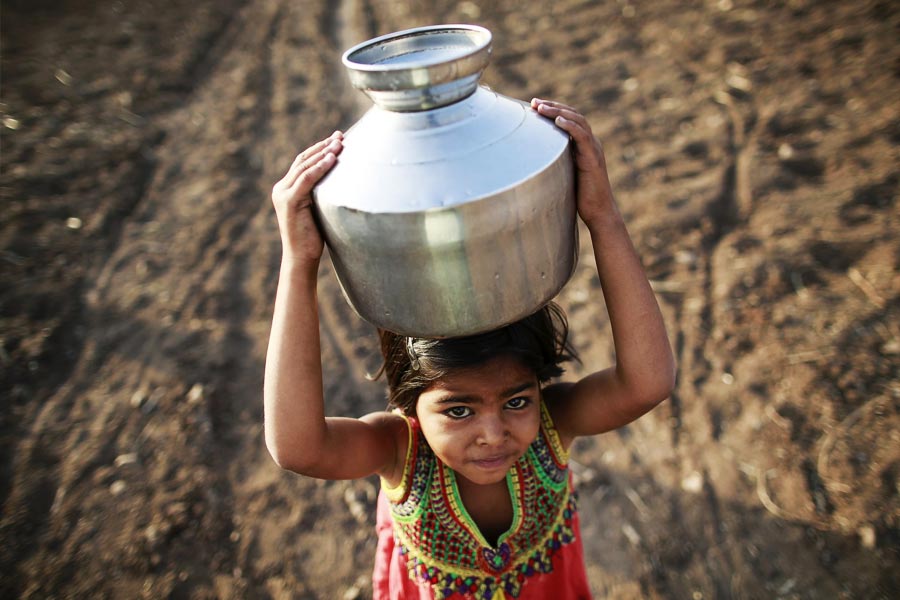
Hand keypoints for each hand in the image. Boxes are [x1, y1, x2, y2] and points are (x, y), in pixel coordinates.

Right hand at [272, 131, 342, 264]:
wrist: (301, 258)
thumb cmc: (314, 237)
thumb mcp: (319, 209)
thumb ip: (322, 193)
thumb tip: (343, 180)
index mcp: (286, 188)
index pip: (304, 162)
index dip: (320, 149)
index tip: (338, 138)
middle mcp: (281, 188)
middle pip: (303, 160)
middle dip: (323, 146)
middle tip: (341, 136)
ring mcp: (283, 194)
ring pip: (304, 166)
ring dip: (323, 153)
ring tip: (340, 143)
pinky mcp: (289, 201)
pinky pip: (306, 179)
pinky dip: (319, 167)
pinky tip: (332, 159)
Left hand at [531, 99, 616, 227]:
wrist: (599, 212)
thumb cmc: (580, 196)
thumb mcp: (565, 173)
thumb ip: (556, 161)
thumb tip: (535, 159)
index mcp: (584, 144)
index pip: (570, 119)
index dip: (553, 109)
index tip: (535, 105)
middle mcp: (590, 143)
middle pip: (573, 115)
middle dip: (553, 106)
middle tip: (534, 102)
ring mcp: (593, 149)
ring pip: (577, 122)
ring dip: (558, 112)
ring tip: (541, 108)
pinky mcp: (593, 159)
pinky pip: (583, 137)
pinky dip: (570, 126)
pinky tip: (558, 121)